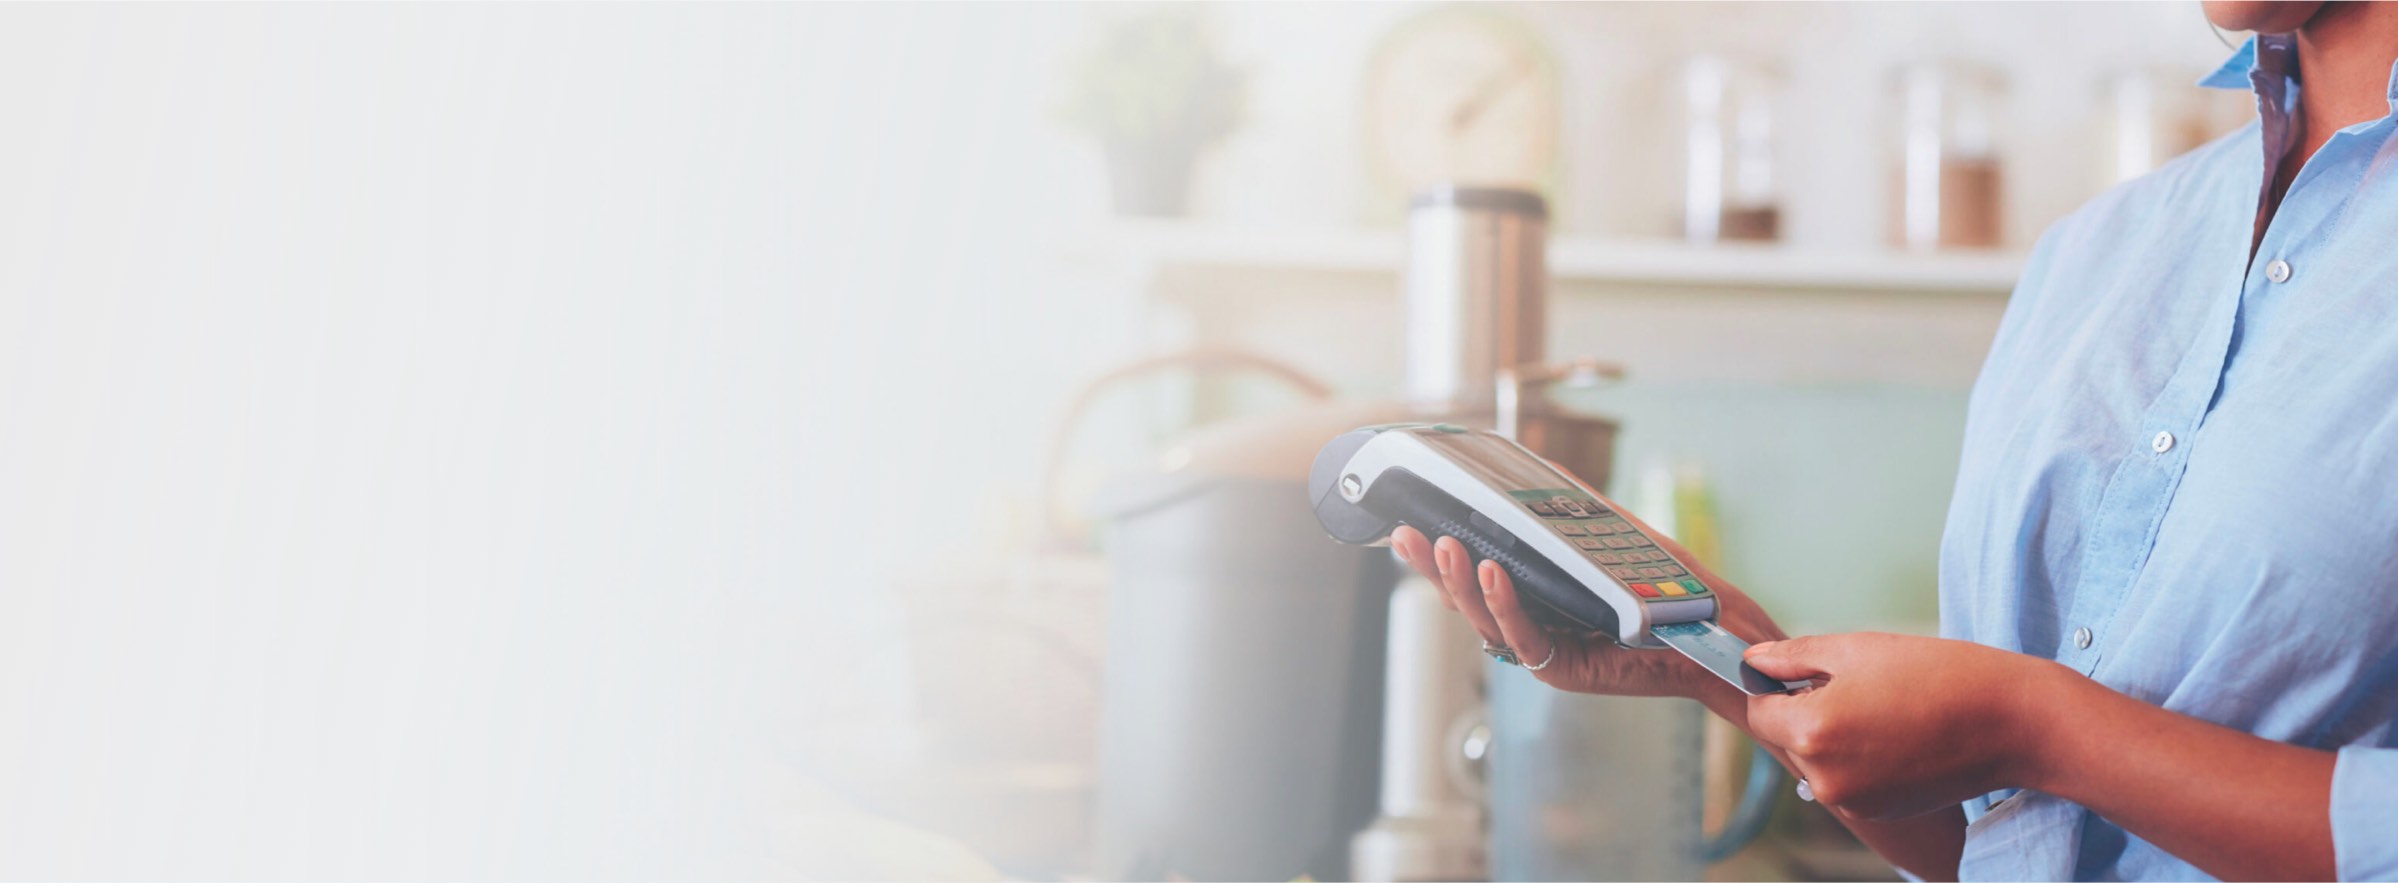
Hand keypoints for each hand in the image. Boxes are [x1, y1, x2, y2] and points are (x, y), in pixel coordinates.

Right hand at [1389, 520, 1783, 700]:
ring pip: (1487, 623)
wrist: (1717, 627)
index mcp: (1535, 596)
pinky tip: (1492, 575)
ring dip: (1461, 585)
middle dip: (1433, 569)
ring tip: (1444, 547)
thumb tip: (1537, 467)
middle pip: (1467, 601)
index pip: (1473, 575)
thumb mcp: (1613, 534)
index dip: (1440, 553)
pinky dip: (1506, 608)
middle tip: (1406, 534)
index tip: (1412, 519)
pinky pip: (1527, 640)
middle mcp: (1534, 625)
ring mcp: (1548, 650)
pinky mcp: (1568, 671)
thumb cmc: (1670, 587)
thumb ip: (1574, 508)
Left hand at [1742, 632, 2074, 819]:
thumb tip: (1753, 659)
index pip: (1759, 710)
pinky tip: (1897, 732)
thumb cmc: (1936, 675)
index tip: (1798, 672)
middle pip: (1787, 738)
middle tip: (1855, 684)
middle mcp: (1824, 777)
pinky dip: (1858, 757)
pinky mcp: (1878, 811)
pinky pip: (1846, 779)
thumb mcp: (1855, 649)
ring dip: (1832, 736)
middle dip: (1806, 711)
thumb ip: (1794, 656)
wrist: (2010, 723)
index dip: (1772, 686)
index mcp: (1810, 731)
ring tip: (1883, 707)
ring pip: (1817, 761)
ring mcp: (1851, 801)